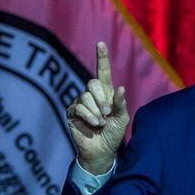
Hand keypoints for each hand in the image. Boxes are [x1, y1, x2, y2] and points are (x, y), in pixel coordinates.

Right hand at [67, 41, 128, 174]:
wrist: (103, 150)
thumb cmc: (114, 134)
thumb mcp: (122, 119)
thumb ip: (121, 104)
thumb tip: (120, 88)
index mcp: (106, 93)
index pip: (102, 72)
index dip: (101, 58)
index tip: (100, 44)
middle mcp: (92, 95)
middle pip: (92, 83)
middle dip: (101, 98)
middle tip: (107, 113)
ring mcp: (80, 103)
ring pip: (85, 96)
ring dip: (96, 111)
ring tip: (101, 122)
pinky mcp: (72, 112)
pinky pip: (78, 107)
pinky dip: (89, 116)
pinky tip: (94, 124)